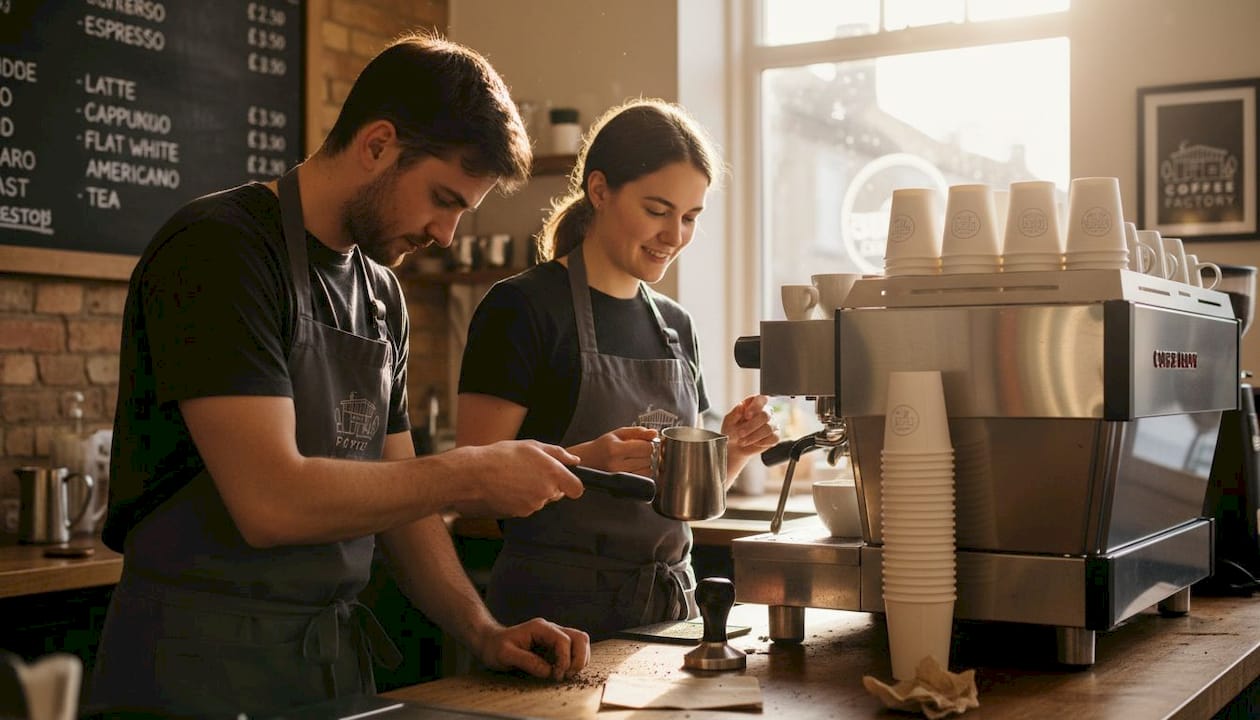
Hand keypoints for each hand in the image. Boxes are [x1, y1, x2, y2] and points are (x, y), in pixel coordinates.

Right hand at [450, 440, 583, 517]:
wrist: (477, 474)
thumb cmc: (504, 455)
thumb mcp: (533, 446)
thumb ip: (559, 454)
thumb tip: (575, 461)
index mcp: (553, 474)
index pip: (577, 489)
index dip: (572, 484)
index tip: (564, 479)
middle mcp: (546, 492)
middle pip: (558, 494)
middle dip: (549, 485)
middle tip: (531, 472)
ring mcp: (534, 504)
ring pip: (542, 500)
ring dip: (535, 491)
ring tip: (517, 477)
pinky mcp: (522, 513)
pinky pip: (529, 506)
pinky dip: (523, 498)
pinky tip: (511, 487)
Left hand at [476, 618, 590, 680]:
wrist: (491, 642)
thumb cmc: (496, 647)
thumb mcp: (505, 655)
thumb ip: (527, 661)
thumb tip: (549, 671)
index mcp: (540, 628)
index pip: (563, 640)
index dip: (565, 659)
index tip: (556, 675)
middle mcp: (551, 629)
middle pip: (580, 638)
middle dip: (578, 659)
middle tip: (566, 675)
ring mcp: (555, 636)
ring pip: (581, 642)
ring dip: (579, 660)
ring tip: (565, 674)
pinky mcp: (555, 645)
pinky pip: (575, 649)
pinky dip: (575, 661)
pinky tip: (563, 672)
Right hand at [572, 426, 657, 475]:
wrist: (589, 460)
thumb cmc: (603, 446)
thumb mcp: (618, 433)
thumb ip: (638, 432)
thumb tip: (654, 433)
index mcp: (616, 449)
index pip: (646, 447)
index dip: (648, 444)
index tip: (643, 443)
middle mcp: (617, 464)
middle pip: (648, 459)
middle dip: (646, 453)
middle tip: (637, 450)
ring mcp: (619, 476)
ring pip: (648, 470)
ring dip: (645, 464)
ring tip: (634, 459)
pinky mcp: (622, 484)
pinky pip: (642, 479)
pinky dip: (642, 472)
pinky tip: (634, 467)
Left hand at [722, 395, 778, 455]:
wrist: (734, 447)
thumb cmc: (731, 430)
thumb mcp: (728, 422)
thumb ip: (734, 414)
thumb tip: (740, 406)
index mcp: (754, 403)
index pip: (761, 399)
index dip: (755, 407)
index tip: (746, 416)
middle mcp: (766, 411)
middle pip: (765, 415)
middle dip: (751, 426)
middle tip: (740, 433)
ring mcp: (772, 423)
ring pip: (769, 428)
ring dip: (754, 436)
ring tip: (742, 442)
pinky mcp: (775, 436)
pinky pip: (774, 438)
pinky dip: (763, 442)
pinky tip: (755, 443)